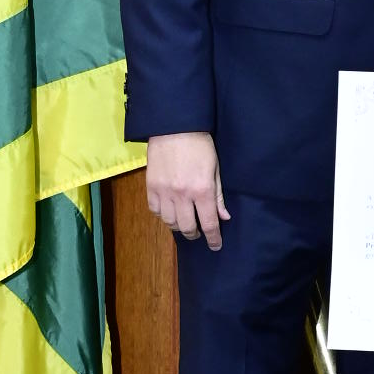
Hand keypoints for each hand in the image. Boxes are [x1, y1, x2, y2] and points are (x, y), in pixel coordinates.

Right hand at [145, 132, 229, 249]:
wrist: (173, 127)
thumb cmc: (200, 145)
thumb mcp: (215, 169)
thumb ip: (218, 195)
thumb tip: (223, 217)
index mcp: (202, 190)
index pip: (208, 223)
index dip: (213, 238)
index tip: (215, 246)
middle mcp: (182, 195)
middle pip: (187, 227)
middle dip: (195, 234)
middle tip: (198, 234)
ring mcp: (164, 192)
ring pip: (169, 222)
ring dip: (178, 226)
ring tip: (184, 223)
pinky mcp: (150, 186)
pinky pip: (155, 210)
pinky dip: (163, 215)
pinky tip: (170, 212)